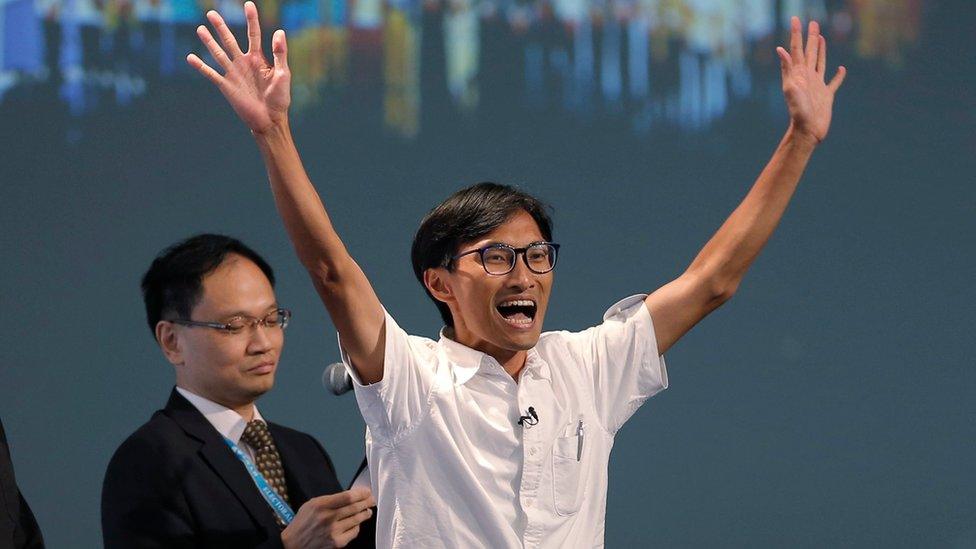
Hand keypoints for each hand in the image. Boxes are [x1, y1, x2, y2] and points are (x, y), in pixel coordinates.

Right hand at [186, 1, 289, 133]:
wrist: (270, 119)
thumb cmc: (280, 98)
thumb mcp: (283, 73)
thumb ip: (280, 53)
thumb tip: (279, 31)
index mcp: (258, 59)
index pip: (253, 34)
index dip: (251, 19)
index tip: (248, 4)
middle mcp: (243, 63)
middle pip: (230, 40)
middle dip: (221, 27)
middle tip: (211, 13)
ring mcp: (233, 73)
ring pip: (218, 53)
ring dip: (209, 42)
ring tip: (200, 29)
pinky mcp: (226, 86)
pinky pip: (211, 73)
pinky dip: (201, 66)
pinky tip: (190, 57)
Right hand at [281, 488, 375, 548]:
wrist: (293, 543)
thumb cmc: (303, 521)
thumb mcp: (312, 504)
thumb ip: (330, 499)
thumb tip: (351, 496)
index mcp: (321, 505)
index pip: (347, 497)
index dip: (361, 493)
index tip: (367, 491)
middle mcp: (328, 518)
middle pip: (354, 507)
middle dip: (366, 502)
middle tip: (372, 499)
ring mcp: (333, 531)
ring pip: (357, 519)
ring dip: (365, 514)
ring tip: (368, 511)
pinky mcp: (337, 543)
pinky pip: (354, 532)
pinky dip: (357, 526)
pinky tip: (357, 523)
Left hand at [776, 16, 846, 143]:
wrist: (807, 132)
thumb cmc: (798, 113)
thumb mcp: (791, 90)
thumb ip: (787, 70)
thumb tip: (780, 50)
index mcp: (798, 74)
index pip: (796, 49)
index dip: (796, 34)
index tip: (796, 19)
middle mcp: (807, 77)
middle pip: (809, 52)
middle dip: (809, 37)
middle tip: (812, 22)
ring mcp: (817, 86)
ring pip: (820, 62)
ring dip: (821, 49)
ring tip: (821, 37)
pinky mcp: (826, 96)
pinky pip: (833, 83)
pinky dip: (838, 76)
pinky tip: (841, 69)